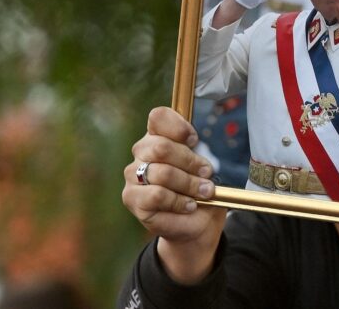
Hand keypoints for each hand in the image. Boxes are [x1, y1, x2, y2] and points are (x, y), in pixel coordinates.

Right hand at [122, 107, 225, 282]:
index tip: (195, 141)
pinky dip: (179, 201)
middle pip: (161, 146)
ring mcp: (133, 174)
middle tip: (207, 173)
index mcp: (158, 135)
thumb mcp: (204, 165)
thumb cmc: (200, 188)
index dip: (179, 127)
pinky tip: (189, 205)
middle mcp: (141, 151)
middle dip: (190, 161)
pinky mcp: (131, 197)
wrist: (197, 221)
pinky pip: (157, 195)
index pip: (158, 117)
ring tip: (204, 192)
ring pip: (162, 172)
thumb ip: (197, 151)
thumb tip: (195, 145)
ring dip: (189, 184)